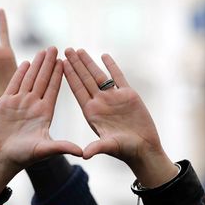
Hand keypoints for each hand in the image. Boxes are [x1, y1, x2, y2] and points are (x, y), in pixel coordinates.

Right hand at [0, 47, 82, 200]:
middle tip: (55, 48)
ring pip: (30, 79)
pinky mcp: (5, 103)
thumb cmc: (22, 157)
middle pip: (43, 80)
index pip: (54, 89)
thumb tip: (82, 152)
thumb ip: (62, 147)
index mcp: (45, 113)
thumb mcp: (44, 150)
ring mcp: (19, 103)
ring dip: (37, 65)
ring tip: (43, 51)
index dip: (59, 75)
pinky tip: (26, 62)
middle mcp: (33, 105)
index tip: (66, 61)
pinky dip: (20, 73)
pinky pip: (14, 84)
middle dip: (49, 64)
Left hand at [63, 48, 177, 187]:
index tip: (60, 63)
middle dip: (75, 64)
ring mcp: (113, 98)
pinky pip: (118, 77)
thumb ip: (97, 148)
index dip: (69, 76)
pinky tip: (104, 55)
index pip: (78, 89)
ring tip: (79, 50)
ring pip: (99, 76)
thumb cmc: (125, 150)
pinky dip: (112, 66)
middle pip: (85, 79)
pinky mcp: (129, 95)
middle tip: (66, 49)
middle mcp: (100, 102)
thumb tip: (84, 155)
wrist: (144, 149)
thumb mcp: (109, 147)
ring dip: (89, 63)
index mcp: (91, 112)